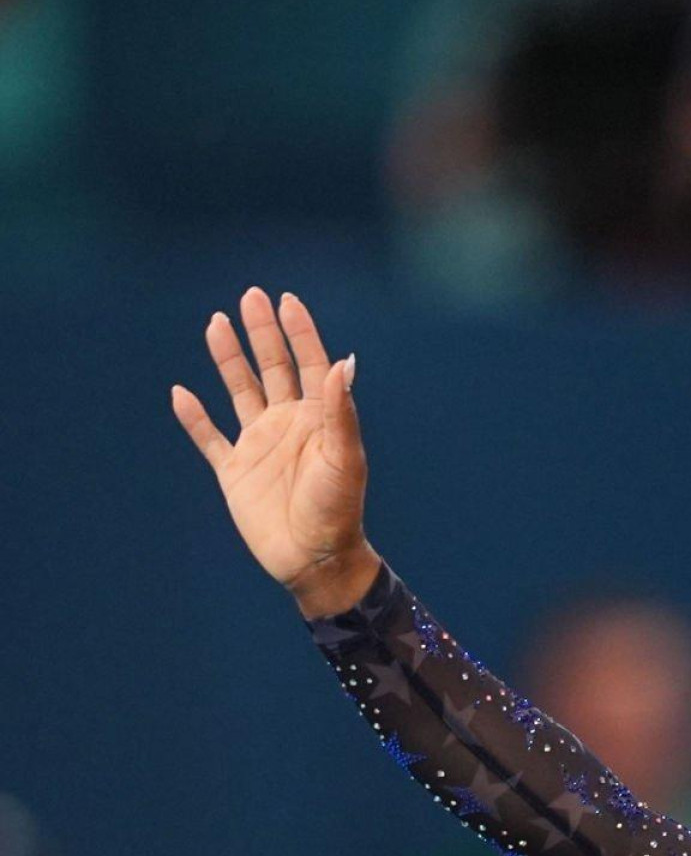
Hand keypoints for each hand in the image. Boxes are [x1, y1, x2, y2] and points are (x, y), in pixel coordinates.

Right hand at [169, 287, 375, 612]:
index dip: (299, 333)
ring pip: (239, 391)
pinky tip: (180, 392)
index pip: (308, 365)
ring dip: (229, 359)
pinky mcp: (234, 471)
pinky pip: (209, 438)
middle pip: (272, 368)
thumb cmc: (338, 510)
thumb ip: (339, 411)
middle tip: (250, 296)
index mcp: (318, 419)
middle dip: (262, 333)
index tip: (287, 300)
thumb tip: (342, 362)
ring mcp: (259, 445)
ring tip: (216, 323)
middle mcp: (288, 424)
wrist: (315, 559)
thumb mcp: (344, 458)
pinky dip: (193, 417)